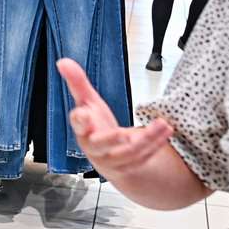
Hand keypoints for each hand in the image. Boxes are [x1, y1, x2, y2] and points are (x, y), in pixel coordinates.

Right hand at [57, 59, 174, 181]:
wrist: (108, 157)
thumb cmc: (95, 128)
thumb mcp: (88, 103)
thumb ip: (77, 82)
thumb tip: (63, 62)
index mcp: (83, 130)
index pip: (78, 124)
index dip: (80, 120)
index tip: (85, 113)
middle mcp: (95, 147)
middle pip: (100, 145)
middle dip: (111, 139)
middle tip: (123, 134)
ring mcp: (112, 159)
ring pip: (129, 152)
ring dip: (147, 139)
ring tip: (162, 125)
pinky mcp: (128, 166)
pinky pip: (142, 158)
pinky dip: (155, 145)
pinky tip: (165, 132)